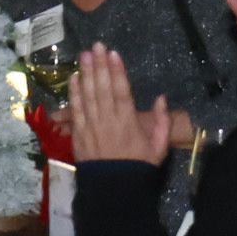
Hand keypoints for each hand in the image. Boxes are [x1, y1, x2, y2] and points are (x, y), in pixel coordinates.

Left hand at [66, 47, 184, 165]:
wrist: (114, 189)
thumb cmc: (138, 166)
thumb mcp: (158, 147)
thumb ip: (162, 122)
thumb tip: (161, 97)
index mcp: (129, 122)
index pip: (122, 92)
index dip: (118, 71)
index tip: (114, 54)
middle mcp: (108, 121)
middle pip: (102, 89)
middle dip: (99, 65)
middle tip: (96, 46)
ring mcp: (91, 127)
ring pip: (87, 96)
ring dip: (85, 74)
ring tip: (84, 55)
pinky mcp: (79, 134)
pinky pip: (76, 110)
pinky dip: (74, 93)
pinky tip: (73, 78)